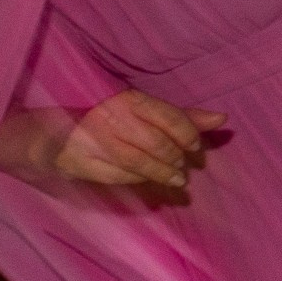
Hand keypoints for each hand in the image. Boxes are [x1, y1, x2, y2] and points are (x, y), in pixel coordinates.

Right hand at [52, 91, 226, 189]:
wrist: (59, 136)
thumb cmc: (115, 122)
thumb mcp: (147, 113)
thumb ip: (183, 116)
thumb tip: (222, 118)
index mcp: (130, 99)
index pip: (168, 117)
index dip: (187, 135)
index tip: (196, 147)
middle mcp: (112, 117)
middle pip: (155, 142)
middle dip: (175, 157)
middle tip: (184, 166)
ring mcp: (95, 140)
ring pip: (138, 162)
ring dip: (162, 173)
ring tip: (176, 179)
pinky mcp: (81, 162)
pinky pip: (118, 175)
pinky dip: (139, 179)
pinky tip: (149, 181)